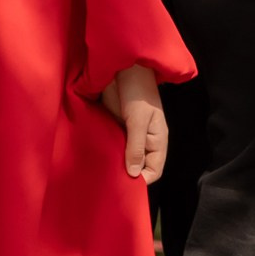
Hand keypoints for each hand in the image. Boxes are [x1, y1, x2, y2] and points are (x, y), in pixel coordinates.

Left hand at [102, 62, 168, 181]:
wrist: (124, 67)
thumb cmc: (137, 91)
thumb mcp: (138, 119)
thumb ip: (136, 146)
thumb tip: (134, 174)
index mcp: (157, 140)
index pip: (154, 170)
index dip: (142, 181)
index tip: (125, 188)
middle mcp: (144, 141)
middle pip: (139, 167)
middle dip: (127, 176)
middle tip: (110, 184)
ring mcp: (129, 134)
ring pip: (124, 158)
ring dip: (115, 165)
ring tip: (102, 174)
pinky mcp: (115, 127)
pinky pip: (113, 146)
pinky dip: (107, 153)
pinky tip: (96, 158)